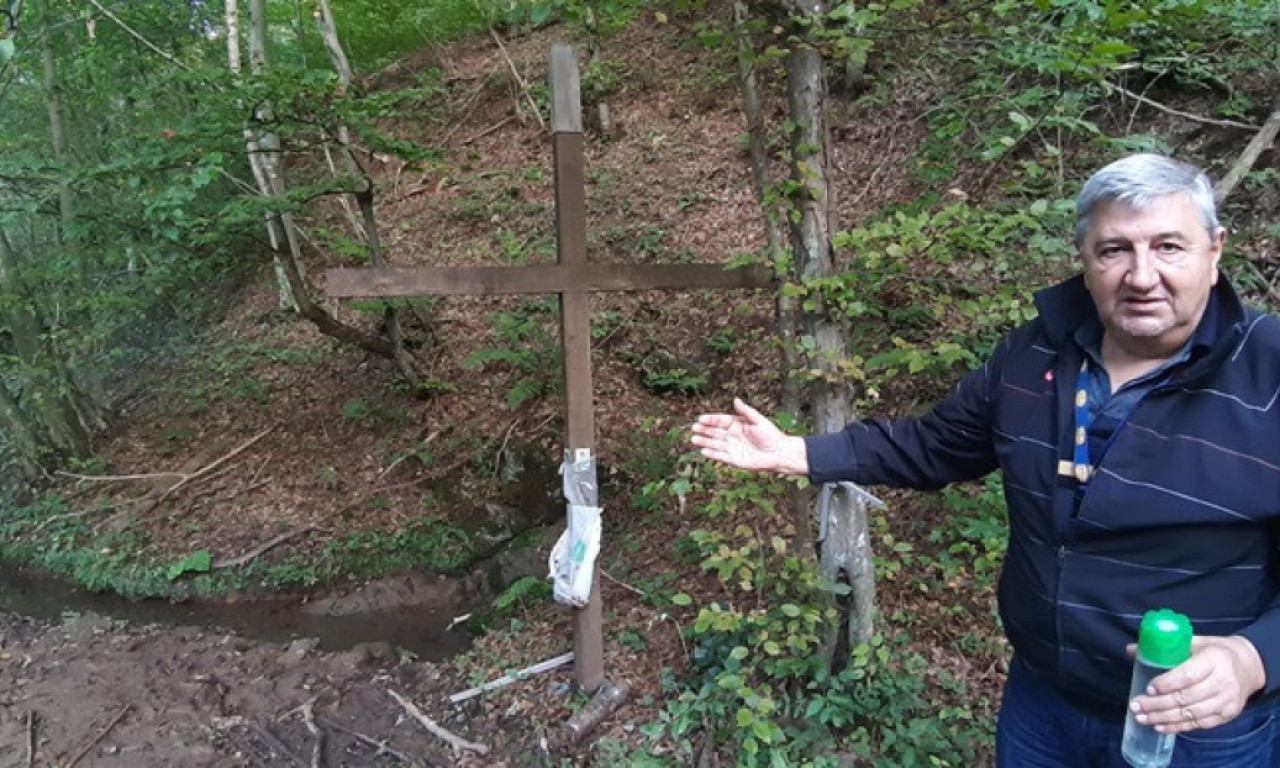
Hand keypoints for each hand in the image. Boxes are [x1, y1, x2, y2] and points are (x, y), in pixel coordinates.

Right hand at [690, 398, 807, 474]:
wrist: (778, 453)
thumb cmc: (770, 435)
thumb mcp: (758, 420)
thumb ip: (746, 411)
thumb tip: (735, 399)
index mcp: (737, 424)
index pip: (720, 420)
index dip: (710, 420)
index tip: (701, 419)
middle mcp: (732, 435)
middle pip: (714, 432)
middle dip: (704, 430)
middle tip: (694, 428)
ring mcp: (732, 447)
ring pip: (714, 444)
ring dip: (704, 442)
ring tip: (694, 439)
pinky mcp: (734, 459)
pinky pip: (720, 456)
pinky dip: (712, 454)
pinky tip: (703, 451)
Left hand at [1128, 635, 1265, 733]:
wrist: (1249, 666)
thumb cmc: (1214, 651)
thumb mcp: (1193, 642)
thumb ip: (1164, 646)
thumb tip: (1131, 650)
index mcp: (1214, 659)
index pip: (1188, 675)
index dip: (1167, 684)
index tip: (1148, 688)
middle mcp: (1223, 682)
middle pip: (1187, 697)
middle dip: (1158, 704)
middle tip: (1136, 705)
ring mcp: (1226, 701)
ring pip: (1191, 713)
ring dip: (1164, 718)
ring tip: (1142, 718)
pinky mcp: (1227, 715)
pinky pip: (1200, 724)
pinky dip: (1178, 727)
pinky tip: (1160, 727)